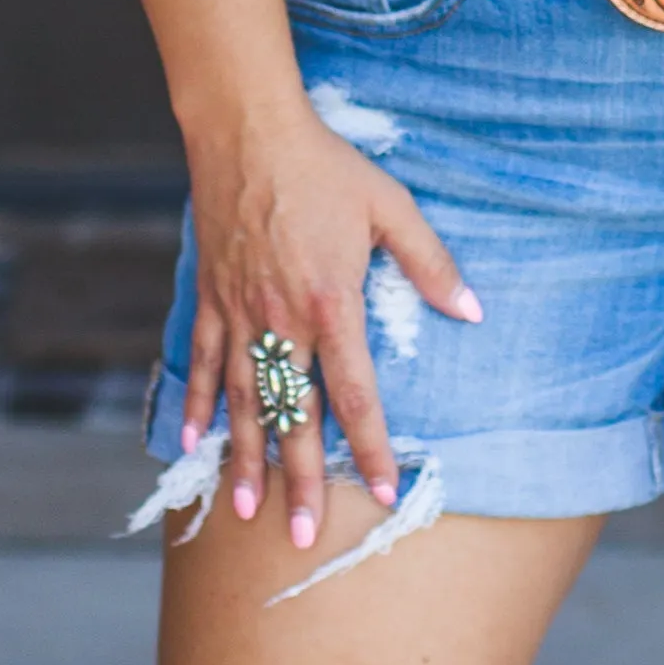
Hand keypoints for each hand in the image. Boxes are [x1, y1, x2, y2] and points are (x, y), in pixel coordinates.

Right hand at [179, 92, 480, 546]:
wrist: (247, 129)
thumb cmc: (325, 166)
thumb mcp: (392, 206)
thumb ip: (432, 263)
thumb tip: (472, 312)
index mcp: (331, 303)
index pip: (354, 393)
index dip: (371, 447)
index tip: (384, 490)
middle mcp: (281, 320)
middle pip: (292, 414)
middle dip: (301, 479)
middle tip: (303, 535)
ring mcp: (239, 312)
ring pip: (242, 400)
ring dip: (245, 458)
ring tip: (245, 509)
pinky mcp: (210, 298)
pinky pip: (200, 361)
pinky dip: (195, 404)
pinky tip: (191, 443)